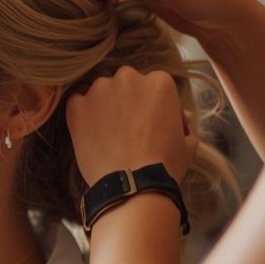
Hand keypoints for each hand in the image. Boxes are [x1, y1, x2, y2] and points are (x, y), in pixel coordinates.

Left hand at [66, 67, 195, 186]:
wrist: (134, 185)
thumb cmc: (165, 165)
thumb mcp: (187, 143)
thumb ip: (182, 123)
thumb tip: (179, 117)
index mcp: (159, 82)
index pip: (151, 84)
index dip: (149, 104)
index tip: (147, 120)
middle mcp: (129, 78)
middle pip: (125, 83)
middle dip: (126, 100)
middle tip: (127, 127)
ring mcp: (100, 90)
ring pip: (101, 91)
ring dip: (104, 106)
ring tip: (107, 133)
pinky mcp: (78, 106)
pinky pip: (77, 102)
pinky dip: (81, 114)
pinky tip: (89, 133)